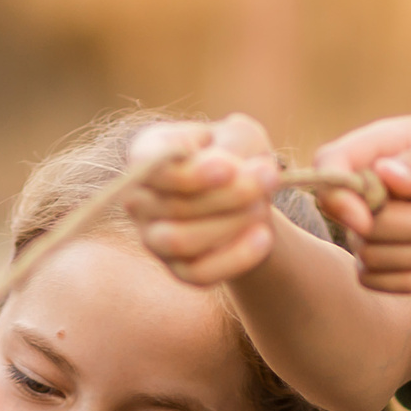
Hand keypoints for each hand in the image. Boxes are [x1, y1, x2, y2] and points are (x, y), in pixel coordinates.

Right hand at [125, 116, 287, 286]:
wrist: (248, 197)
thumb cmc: (238, 156)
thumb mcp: (242, 137)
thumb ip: (233, 146)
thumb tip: (230, 172)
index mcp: (146, 152)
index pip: (149, 164)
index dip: (188, 172)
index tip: (229, 168)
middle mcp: (139, 198)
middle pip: (174, 205)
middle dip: (229, 194)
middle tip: (270, 177)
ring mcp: (153, 238)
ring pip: (180, 241)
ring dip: (230, 224)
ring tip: (263, 205)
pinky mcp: (177, 269)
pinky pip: (198, 273)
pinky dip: (235, 257)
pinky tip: (264, 237)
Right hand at [311, 115, 410, 292]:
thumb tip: (386, 174)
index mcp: (376, 147)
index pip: (328, 168)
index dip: (336, 198)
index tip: (367, 219)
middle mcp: (365, 187)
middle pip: (360, 226)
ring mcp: (372, 225)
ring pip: (371, 258)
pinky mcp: (384, 258)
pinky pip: (377, 283)